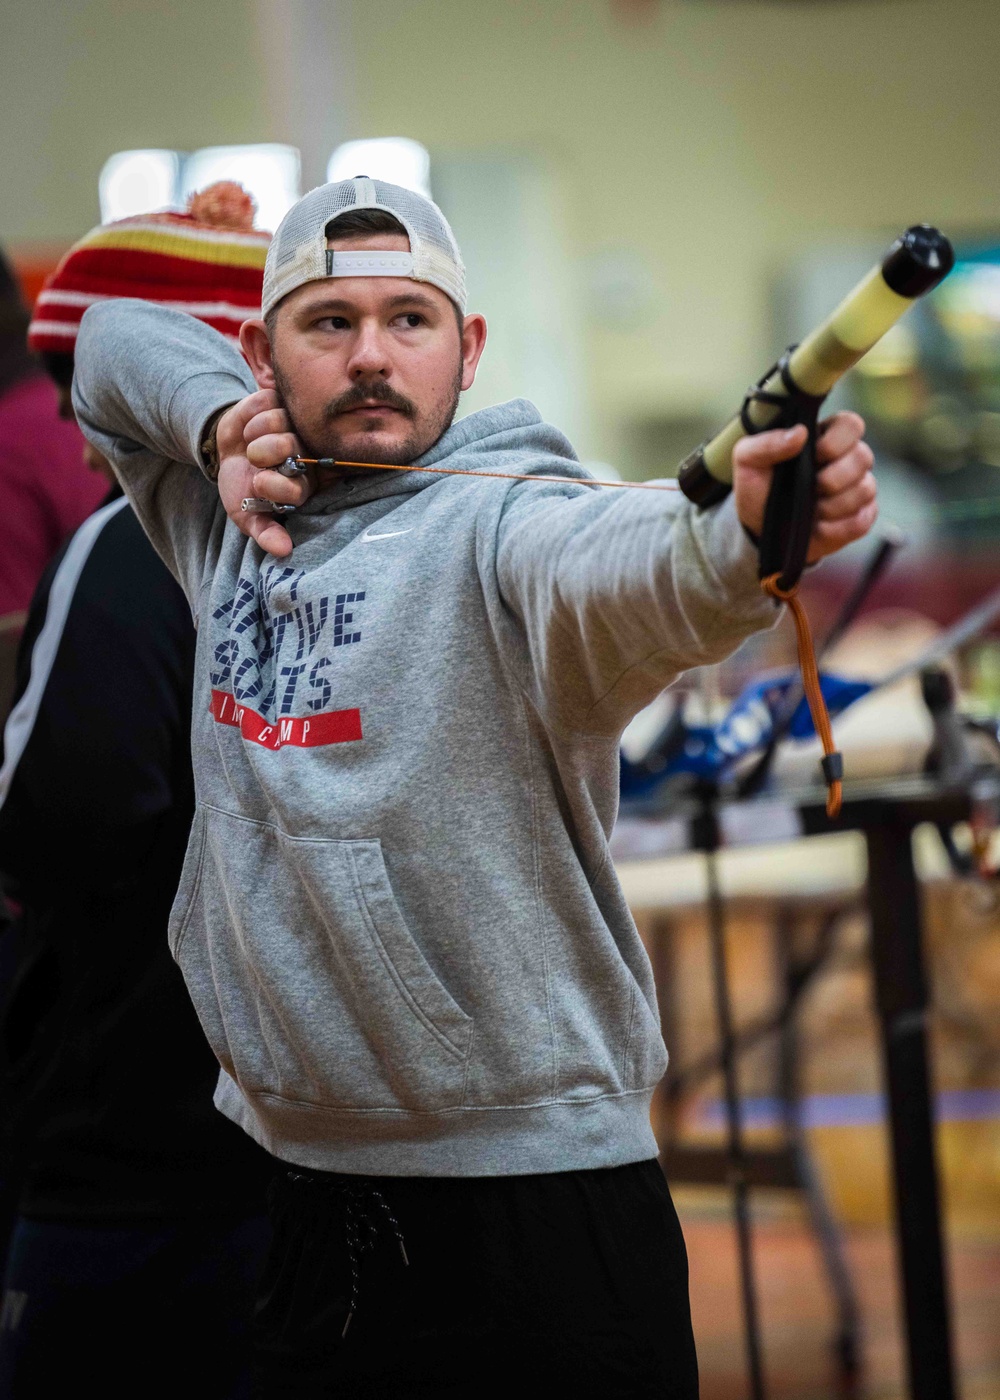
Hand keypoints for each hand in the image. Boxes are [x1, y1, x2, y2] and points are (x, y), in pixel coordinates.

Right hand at [216, 390, 317, 557]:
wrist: (226, 451)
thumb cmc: (241, 484)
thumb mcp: (246, 514)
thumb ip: (265, 533)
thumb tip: (283, 551)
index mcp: (305, 484)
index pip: (297, 486)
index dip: (272, 485)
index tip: (257, 485)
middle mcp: (309, 454)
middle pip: (288, 447)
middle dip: (261, 454)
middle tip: (254, 458)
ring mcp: (299, 425)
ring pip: (276, 423)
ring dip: (253, 434)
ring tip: (252, 441)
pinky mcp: (285, 401)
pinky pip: (265, 402)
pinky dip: (250, 414)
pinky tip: (251, 424)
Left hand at [732, 411, 876, 564]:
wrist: (761, 529)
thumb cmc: (758, 488)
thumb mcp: (748, 462)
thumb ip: (766, 443)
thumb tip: (799, 433)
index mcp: (825, 437)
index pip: (851, 425)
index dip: (838, 441)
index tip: (816, 454)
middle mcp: (847, 459)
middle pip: (864, 457)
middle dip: (834, 478)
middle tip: (812, 488)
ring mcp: (858, 488)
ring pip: (865, 490)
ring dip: (832, 506)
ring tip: (810, 510)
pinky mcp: (861, 517)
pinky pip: (862, 521)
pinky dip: (837, 528)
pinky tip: (818, 527)